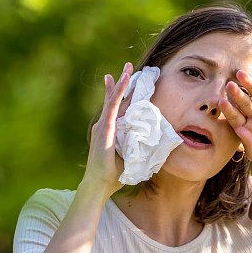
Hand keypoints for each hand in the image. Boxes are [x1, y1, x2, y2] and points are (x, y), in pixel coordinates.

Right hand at [83, 62, 133, 196]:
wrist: (99, 185)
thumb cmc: (112, 176)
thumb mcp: (128, 157)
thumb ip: (136, 148)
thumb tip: (152, 146)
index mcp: (109, 131)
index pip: (115, 108)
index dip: (119, 93)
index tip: (124, 80)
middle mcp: (104, 125)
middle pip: (113, 99)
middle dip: (120, 82)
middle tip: (127, 67)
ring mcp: (103, 125)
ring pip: (113, 99)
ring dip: (121, 82)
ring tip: (128, 67)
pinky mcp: (105, 128)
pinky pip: (113, 105)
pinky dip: (118, 91)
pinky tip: (123, 80)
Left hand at [218, 70, 251, 171]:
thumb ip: (249, 145)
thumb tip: (239, 130)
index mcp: (246, 127)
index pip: (235, 117)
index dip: (229, 110)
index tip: (221, 103)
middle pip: (245, 103)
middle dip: (237, 94)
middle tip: (229, 84)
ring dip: (251, 86)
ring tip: (242, 75)